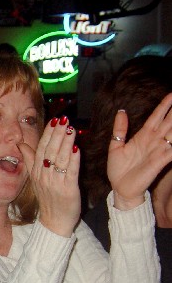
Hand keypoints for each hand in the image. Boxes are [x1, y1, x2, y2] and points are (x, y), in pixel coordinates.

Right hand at [19, 116, 80, 236]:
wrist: (54, 222)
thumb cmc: (48, 199)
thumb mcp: (35, 178)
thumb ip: (30, 159)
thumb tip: (21, 144)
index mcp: (36, 172)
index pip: (41, 148)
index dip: (48, 134)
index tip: (54, 120)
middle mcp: (44, 176)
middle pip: (50, 151)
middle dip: (57, 134)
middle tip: (64, 119)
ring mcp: (55, 183)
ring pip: (60, 159)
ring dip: (66, 143)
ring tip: (71, 129)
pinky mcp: (68, 190)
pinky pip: (70, 173)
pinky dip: (73, 160)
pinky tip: (77, 149)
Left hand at [107, 93, 171, 209]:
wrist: (120, 188)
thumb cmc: (118, 170)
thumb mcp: (115, 146)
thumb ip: (120, 129)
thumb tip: (121, 111)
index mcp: (143, 136)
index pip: (156, 117)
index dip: (164, 105)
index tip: (171, 93)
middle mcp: (154, 141)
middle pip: (168, 121)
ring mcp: (158, 150)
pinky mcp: (160, 161)